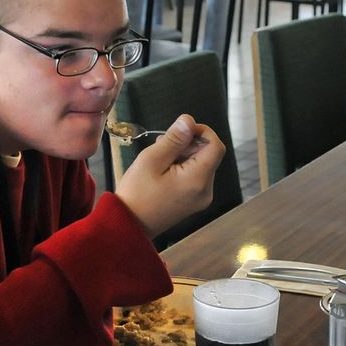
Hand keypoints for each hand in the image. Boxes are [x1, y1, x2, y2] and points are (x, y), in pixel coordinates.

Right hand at [115, 114, 224, 237]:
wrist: (129, 225)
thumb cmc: (137, 193)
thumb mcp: (152, 159)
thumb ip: (174, 139)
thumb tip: (189, 120)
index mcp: (198, 180)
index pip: (216, 146)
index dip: (202, 132)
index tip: (181, 130)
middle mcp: (206, 190)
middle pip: (209, 155)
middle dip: (189, 144)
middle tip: (162, 144)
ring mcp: (201, 198)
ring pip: (202, 164)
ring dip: (185, 155)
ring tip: (160, 158)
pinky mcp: (194, 202)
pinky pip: (196, 176)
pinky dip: (183, 167)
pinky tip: (164, 170)